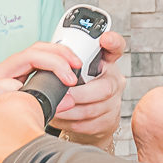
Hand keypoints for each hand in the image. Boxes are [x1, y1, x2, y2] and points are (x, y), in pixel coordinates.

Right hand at [0, 39, 113, 152]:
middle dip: (58, 56)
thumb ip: (36, 106)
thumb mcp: (14, 117)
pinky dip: (5, 88)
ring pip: (15, 64)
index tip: (78, 67)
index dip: (60, 55)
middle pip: (31, 53)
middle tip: (75, 71)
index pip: (37, 54)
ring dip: (43, 68)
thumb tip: (69, 101)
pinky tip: (19, 93)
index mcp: (7, 77)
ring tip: (62, 82)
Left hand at [49, 30, 127, 144]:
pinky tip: (63, 119)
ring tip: (56, 109)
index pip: (115, 47)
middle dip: (80, 94)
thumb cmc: (74, 88)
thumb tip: (46, 63)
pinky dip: (73, 122)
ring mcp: (115, 100)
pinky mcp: (111, 120)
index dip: (113, 42)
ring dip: (72, 111)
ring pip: (96, 108)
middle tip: (62, 97)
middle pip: (105, 86)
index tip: (105, 39)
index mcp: (104, 61)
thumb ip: (65, 64)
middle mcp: (114, 79)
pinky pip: (92, 123)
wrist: (85, 117)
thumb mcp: (72, 71)